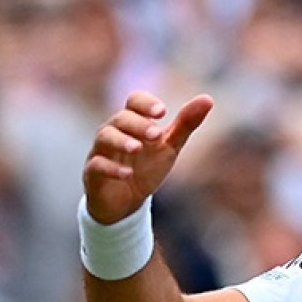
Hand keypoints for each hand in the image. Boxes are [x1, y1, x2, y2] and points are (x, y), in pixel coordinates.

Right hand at [82, 91, 213, 223]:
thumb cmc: (147, 167)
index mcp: (133, 122)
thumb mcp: (169, 146)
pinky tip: (127, 174)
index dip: (146, 103)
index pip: (134, 101)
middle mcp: (115, 132)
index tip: (162, 112)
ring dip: (121, 141)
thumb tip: (208, 99)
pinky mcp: (93, 172)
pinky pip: (97, 165)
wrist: (127, 201)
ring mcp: (101, 151)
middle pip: (120, 119)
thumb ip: (185, 124)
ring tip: (137, 148)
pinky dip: (111, 168)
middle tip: (156, 135)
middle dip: (138, 124)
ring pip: (105, 137)